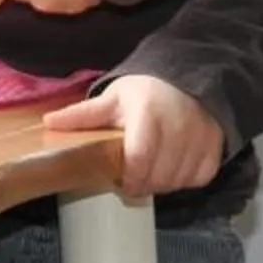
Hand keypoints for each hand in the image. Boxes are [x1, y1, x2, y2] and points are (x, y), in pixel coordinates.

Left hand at [45, 74, 224, 197]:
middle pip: (158, 177)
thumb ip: (83, 115)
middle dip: (142, 183)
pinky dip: (185, 179)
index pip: (139, 161)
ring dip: (162, 183)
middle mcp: (178, 128)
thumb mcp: (113, 99)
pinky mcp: (215, 147)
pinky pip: (199, 178)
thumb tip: (47, 123)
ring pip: (178, 181)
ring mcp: (201, 138)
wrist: (189, 78)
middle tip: (134, 175)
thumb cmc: (146, 92)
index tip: (121, 180)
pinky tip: (173, 168)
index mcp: (148, 115)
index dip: (129, 178)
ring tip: (152, 170)